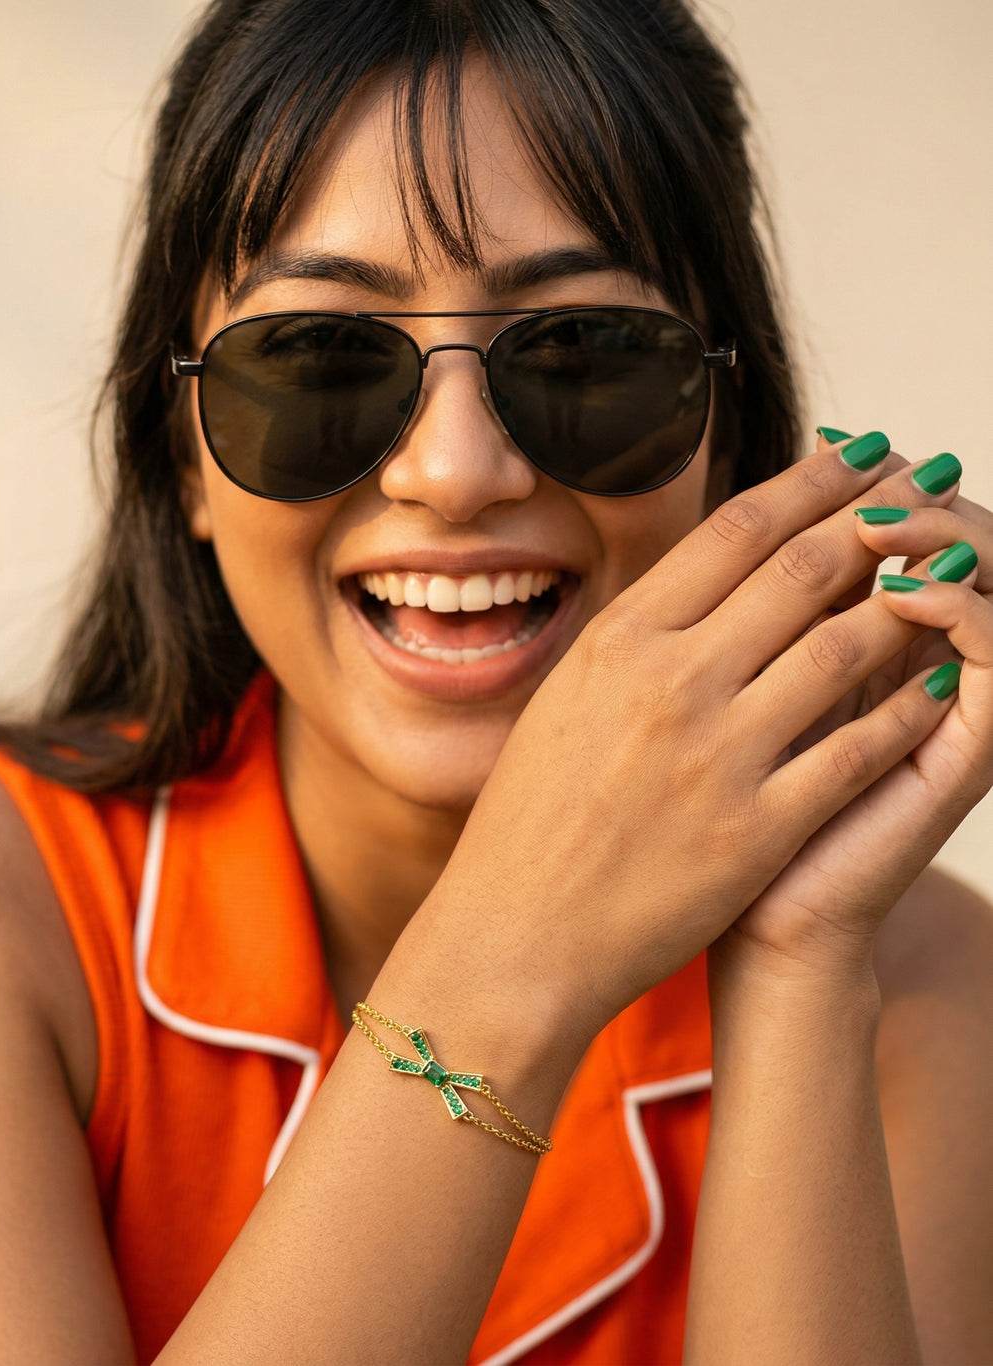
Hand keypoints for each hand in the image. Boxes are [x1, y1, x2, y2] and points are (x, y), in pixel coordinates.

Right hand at [424, 435, 989, 1044]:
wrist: (517, 935)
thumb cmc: (532, 820)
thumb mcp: (566, 700)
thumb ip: (639, 639)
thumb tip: (709, 579)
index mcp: (618, 641)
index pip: (736, 531)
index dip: (814, 481)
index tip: (862, 454)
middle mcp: (671, 681)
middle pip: (803, 569)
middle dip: (879, 517)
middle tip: (926, 489)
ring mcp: (719, 754)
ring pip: (845, 644)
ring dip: (910, 600)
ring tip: (948, 575)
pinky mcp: (758, 828)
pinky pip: (860, 747)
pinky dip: (910, 706)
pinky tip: (943, 682)